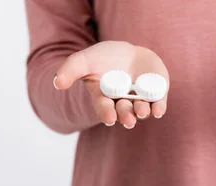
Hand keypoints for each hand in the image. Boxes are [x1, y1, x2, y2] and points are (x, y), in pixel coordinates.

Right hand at [52, 41, 169, 128]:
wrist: (128, 53)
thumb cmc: (103, 59)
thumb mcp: (84, 60)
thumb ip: (70, 70)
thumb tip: (57, 83)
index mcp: (104, 98)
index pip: (104, 108)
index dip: (106, 113)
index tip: (109, 118)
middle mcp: (122, 102)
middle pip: (124, 111)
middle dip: (126, 116)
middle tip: (127, 120)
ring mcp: (140, 98)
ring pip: (142, 109)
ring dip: (142, 112)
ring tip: (141, 111)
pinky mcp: (156, 93)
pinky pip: (158, 103)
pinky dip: (159, 107)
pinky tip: (158, 110)